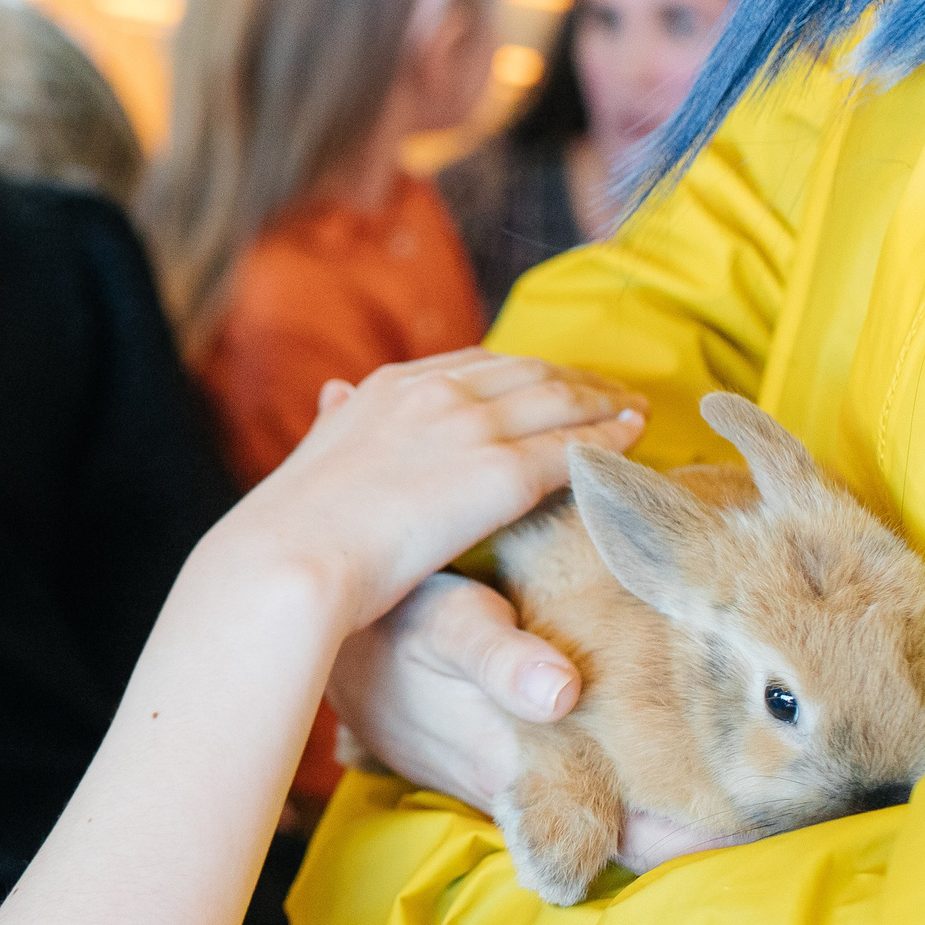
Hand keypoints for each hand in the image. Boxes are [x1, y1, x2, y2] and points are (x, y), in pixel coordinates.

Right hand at [216, 350, 646, 636]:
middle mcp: (434, 392)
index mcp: (390, 387)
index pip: (476, 364)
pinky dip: (608, 441)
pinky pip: (572, 449)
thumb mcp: (312, 452)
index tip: (551, 383)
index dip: (523, 373)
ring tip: (635, 414)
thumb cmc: (291, 531)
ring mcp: (469, 428)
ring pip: (560, 401)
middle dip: (575, 380)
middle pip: (528, 372)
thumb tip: (333, 395)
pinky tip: (633, 443)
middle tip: (613, 393)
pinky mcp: (498, 474)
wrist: (288, 560)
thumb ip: (336, 421)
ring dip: (604, 404)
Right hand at [330, 571, 753, 870]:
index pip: (628, 830)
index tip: (774, 836)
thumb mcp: (441, 619)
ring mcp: (523, 780)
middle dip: (710, 832)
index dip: (699, 841)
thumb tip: (561, 691)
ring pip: (618, 815)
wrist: (323, 642)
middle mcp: (531, 788)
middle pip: (638, 833)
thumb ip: (496, 654)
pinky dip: (640, 786)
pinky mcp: (515, 762)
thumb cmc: (391, 621)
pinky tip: (687, 763)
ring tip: (769, 799)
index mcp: (524, 763)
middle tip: (803, 817)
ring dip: (679, 814)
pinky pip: (590, 791)